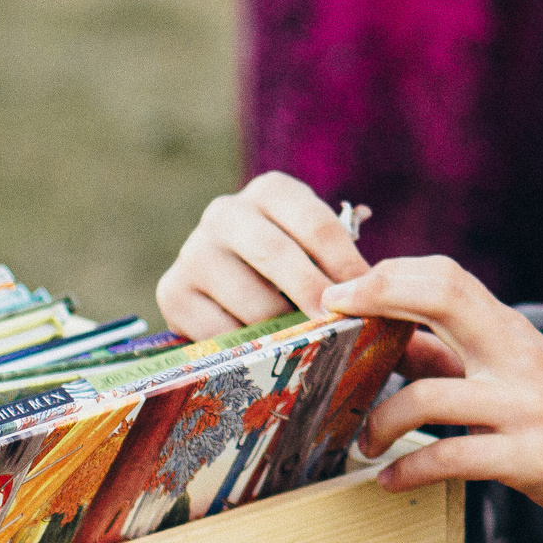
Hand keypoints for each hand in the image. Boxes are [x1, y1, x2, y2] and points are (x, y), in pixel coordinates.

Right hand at [157, 171, 372, 339]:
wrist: (227, 284)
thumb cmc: (292, 263)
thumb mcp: (315, 245)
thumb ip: (342, 254)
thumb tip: (371, 278)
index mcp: (271, 191)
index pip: (316, 224)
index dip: (345, 264)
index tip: (365, 295)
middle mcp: (225, 212)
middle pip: (276, 254)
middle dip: (312, 293)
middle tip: (337, 324)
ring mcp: (193, 251)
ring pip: (250, 300)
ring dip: (283, 328)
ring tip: (307, 342)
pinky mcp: (171, 292)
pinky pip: (220, 332)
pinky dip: (249, 348)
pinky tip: (266, 351)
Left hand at [322, 256, 542, 538]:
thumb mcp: (518, 373)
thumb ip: (458, 356)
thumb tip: (393, 344)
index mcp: (510, 331)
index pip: (447, 276)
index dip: (388, 275)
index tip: (340, 291)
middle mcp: (516, 355)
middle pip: (443, 296)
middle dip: (378, 298)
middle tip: (333, 319)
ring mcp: (523, 405)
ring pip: (430, 395)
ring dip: (380, 422)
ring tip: (363, 445)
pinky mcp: (528, 457)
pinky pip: (452, 458)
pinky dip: (410, 471)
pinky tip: (391, 482)